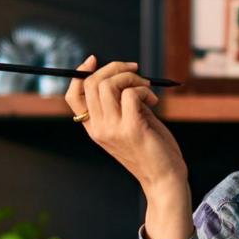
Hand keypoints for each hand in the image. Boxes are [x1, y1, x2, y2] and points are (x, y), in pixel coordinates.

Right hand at [64, 55, 187, 193]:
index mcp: (94, 128)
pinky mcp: (131, 129)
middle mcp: (98, 128)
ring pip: (108, 85)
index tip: (94, 60)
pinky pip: (130, 94)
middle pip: (91, 84)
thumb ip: (122, 103)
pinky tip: (153, 101)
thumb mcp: (131, 123)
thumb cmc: (152, 149)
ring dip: (131, 78)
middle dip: (115, 68)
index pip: (73, 96)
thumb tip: (123, 74)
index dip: (80, 73)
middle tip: (136, 72)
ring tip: (147, 89)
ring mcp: (112, 129)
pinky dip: (143, 90)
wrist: (164, 178)